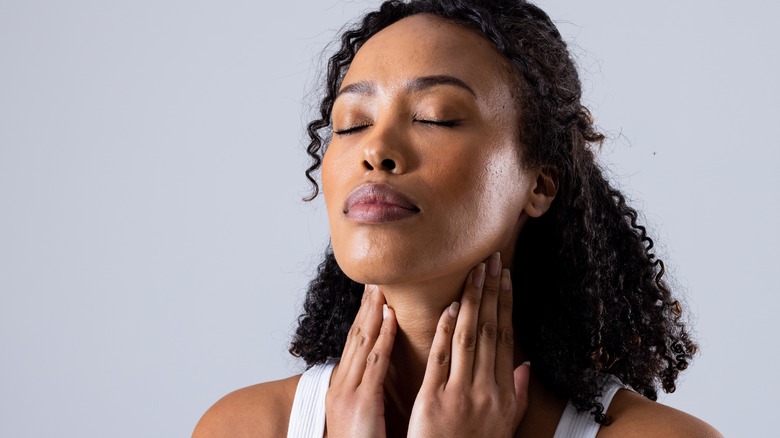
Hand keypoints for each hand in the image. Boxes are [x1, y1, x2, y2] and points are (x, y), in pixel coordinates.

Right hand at [325, 284, 396, 436]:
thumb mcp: (365, 417)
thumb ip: (372, 395)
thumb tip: (385, 377)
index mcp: (344, 389)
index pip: (357, 345)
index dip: (366, 318)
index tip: (375, 295)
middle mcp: (342, 385)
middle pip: (357, 337)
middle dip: (367, 307)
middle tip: (377, 280)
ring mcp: (349, 392)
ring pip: (363, 342)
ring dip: (374, 312)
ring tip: (383, 287)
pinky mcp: (361, 402)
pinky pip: (374, 362)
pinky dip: (382, 337)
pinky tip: (391, 317)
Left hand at [407, 252, 529, 436]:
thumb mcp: (505, 426)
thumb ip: (519, 396)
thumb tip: (527, 366)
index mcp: (504, 393)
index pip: (507, 338)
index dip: (505, 305)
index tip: (505, 278)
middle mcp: (487, 390)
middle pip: (491, 331)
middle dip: (491, 292)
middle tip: (491, 260)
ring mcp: (461, 394)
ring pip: (469, 338)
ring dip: (472, 301)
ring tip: (474, 272)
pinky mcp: (433, 400)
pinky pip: (442, 358)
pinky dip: (447, 330)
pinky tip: (451, 307)